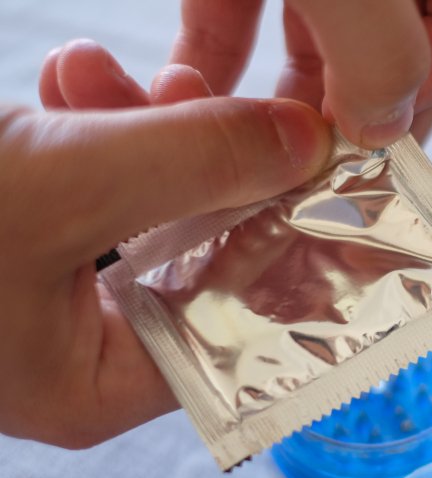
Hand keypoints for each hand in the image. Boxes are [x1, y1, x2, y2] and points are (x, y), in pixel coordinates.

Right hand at [0, 42, 331, 447]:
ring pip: (144, 203)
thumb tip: (308, 140)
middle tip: (248, 113)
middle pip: (199, 256)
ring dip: (145, 129)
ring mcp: (44, 286)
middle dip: (216, 175)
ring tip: (122, 78)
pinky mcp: (17, 226)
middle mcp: (81, 346)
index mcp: (99, 383)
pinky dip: (86, 119)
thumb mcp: (58, 192)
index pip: (243, 329)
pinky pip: (85, 173)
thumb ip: (191, 164)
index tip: (336, 185)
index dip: (293, 254)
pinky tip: (71, 76)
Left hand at [169, 0, 431, 147]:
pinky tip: (182, 93)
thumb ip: (379, 54)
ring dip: (274, 105)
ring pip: (315, 46)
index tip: (367, 127)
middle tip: (294, 174)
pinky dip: (217, 58)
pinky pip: (243, 14)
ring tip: (235, 150)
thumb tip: (379, 131)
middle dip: (340, 121)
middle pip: (393, 59)